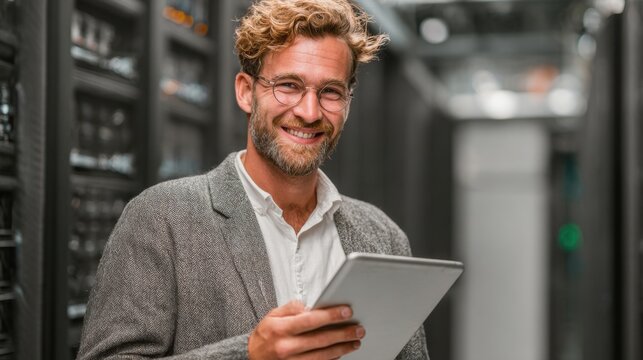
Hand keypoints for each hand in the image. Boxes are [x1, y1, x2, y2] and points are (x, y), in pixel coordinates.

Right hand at [248, 300, 364, 359]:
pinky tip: (341, 353)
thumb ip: (292, 308)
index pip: (311, 320)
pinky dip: (332, 359)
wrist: (252, 357)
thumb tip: (311, 306)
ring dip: (342, 348)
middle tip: (358, 329)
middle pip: (321, 339)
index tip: (346, 311)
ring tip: (354, 341)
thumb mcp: (273, 315)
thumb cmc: (265, 335)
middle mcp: (286, 346)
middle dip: (343, 333)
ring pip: (322, 356)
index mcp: (281, 329)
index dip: (331, 315)